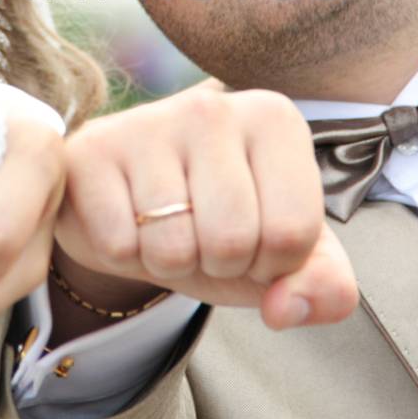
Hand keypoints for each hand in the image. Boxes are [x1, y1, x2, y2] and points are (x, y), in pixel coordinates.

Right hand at [53, 87, 358, 329]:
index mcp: (275, 120)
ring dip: (168, 262)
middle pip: (232, 240)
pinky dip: (123, 253)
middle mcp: (214, 109)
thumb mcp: (282, 257)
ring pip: (173, 247)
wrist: (128, 204)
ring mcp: (148, 122)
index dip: (269, 262)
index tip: (250, 235)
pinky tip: (124, 218)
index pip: (293, 232)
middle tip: (200, 234)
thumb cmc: (215, 224)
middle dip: (216, 263)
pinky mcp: (93, 149)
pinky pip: (119, 244)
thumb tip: (285, 310)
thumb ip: (324, 286)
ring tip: (162, 226)